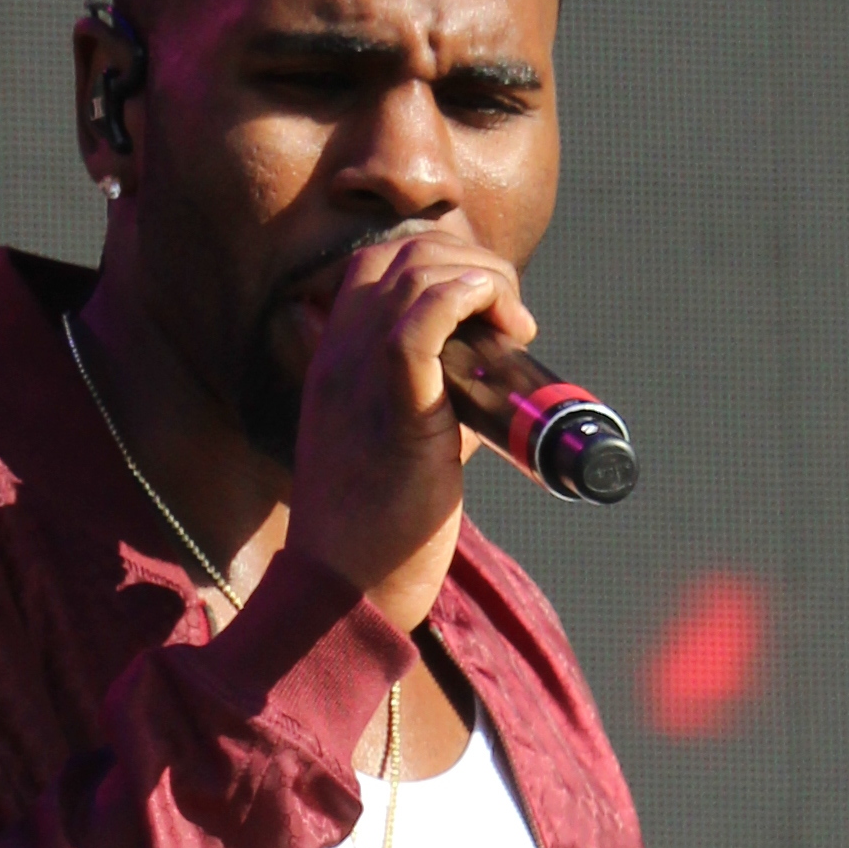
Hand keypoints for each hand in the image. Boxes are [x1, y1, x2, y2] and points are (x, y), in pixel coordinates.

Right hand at [284, 225, 535, 637]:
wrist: (345, 595)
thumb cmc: (376, 536)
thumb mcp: (404, 446)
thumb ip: (439, 400)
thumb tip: (493, 377)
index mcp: (333, 360)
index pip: (378, 263)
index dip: (441, 262)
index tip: (486, 308)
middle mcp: (339, 355)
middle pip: (405, 253)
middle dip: (473, 264)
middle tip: (511, 320)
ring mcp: (360, 377)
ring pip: (420, 271)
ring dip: (485, 280)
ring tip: (515, 328)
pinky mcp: (393, 408)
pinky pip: (423, 318)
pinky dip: (470, 298)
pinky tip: (502, 324)